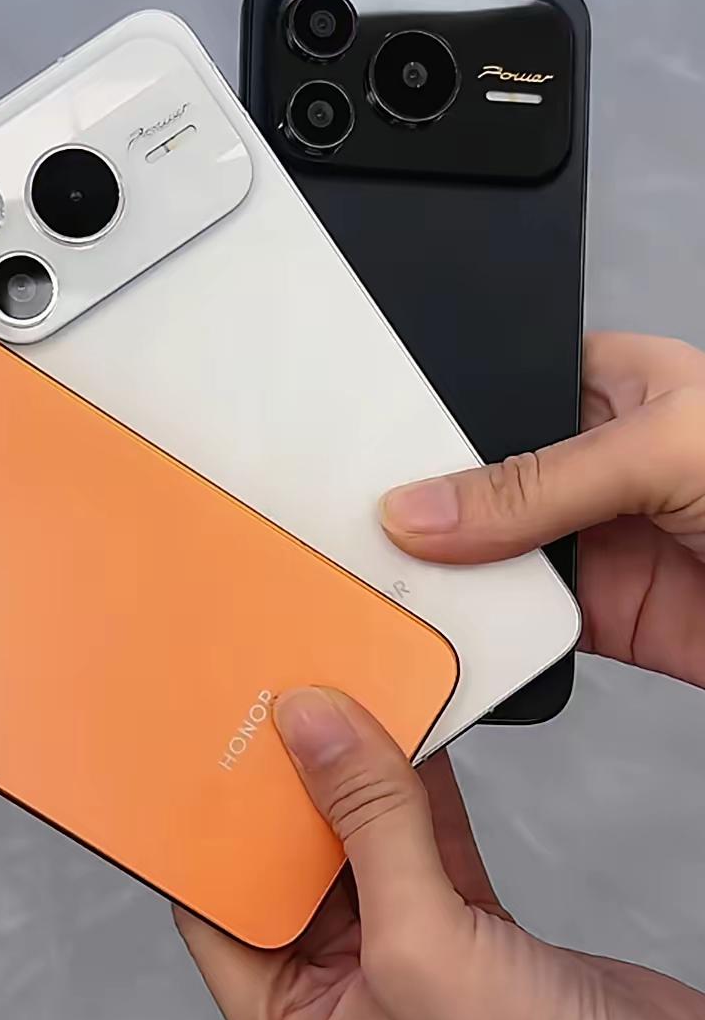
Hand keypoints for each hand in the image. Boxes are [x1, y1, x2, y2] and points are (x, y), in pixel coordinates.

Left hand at [176, 688, 704, 1019]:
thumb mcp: (425, 952)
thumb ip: (370, 830)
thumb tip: (317, 730)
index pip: (225, 902)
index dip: (216, 821)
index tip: (218, 739)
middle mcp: (345, 990)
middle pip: (293, 857)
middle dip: (294, 776)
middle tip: (290, 697)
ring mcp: (410, 955)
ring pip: (364, 836)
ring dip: (361, 766)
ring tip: (348, 692)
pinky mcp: (472, 928)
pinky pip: (427, 835)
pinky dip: (423, 780)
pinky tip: (413, 727)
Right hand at [380, 332, 704, 687]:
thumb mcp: (664, 451)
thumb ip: (538, 482)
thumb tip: (424, 506)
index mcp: (611, 387)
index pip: (493, 391)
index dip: (433, 419)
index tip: (369, 451)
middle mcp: (596, 463)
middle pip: (480, 480)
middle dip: (427, 502)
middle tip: (356, 521)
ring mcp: (595, 542)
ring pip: (490, 555)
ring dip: (446, 572)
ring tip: (378, 578)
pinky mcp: (603, 618)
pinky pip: (521, 621)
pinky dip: (484, 632)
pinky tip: (442, 627)